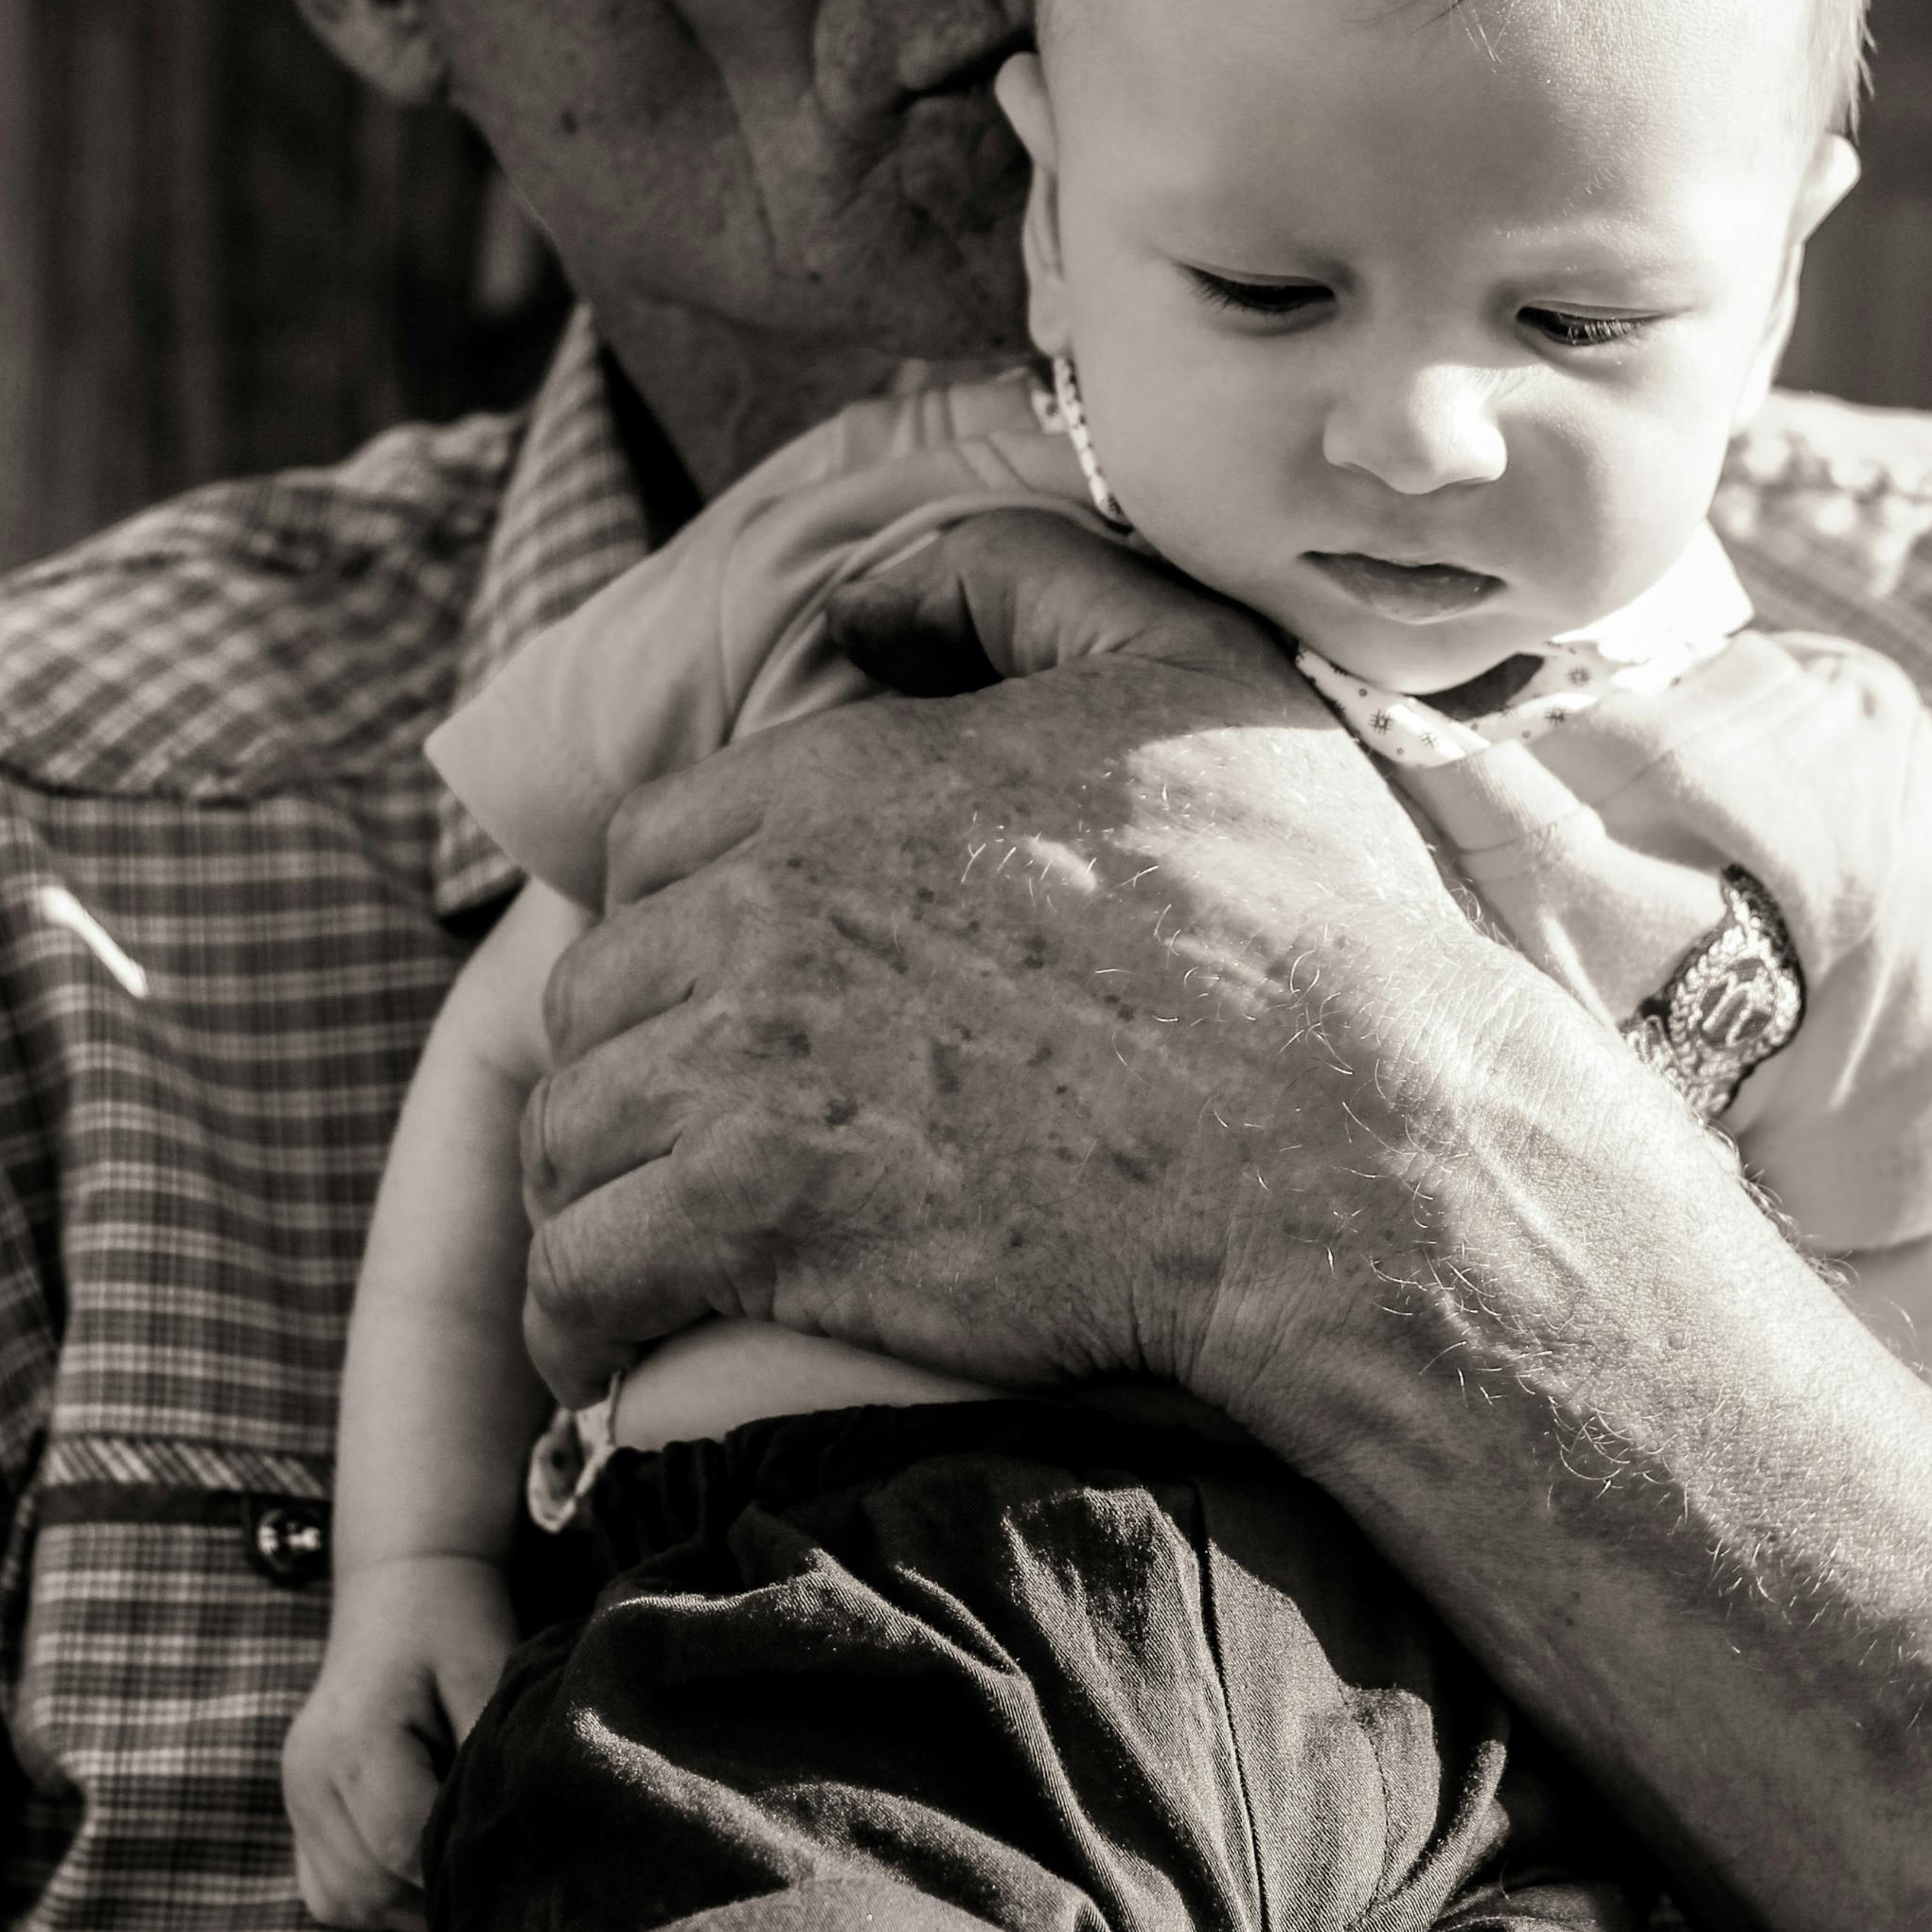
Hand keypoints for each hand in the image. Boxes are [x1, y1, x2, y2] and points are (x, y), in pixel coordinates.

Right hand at [281, 1554, 518, 1931]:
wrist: (401, 1588)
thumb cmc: (454, 1624)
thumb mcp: (487, 1671)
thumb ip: (490, 1756)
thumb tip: (509, 1835)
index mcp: (353, 1742)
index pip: (403, 1846)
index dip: (458, 1869)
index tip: (513, 1872)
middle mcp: (310, 1776)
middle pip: (371, 1885)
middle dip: (435, 1895)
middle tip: (498, 1882)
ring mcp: (297, 1796)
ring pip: (348, 1900)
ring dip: (407, 1907)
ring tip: (463, 1877)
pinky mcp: (299, 1807)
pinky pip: (330, 1891)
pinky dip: (376, 1898)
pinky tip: (420, 1875)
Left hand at [520, 513, 1624, 1436]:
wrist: (1360, 1148)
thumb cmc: (1305, 915)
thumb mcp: (1183, 665)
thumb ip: (1010, 582)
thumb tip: (860, 602)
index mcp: (842, 776)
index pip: (656, 842)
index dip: (681, 917)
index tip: (718, 994)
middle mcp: (764, 905)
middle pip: (599, 988)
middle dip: (627, 1058)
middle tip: (679, 1132)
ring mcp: (751, 1066)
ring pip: (571, 1129)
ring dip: (590, 1187)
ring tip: (638, 1241)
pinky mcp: (763, 1219)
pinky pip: (584, 1269)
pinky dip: (575, 1313)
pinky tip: (607, 1349)